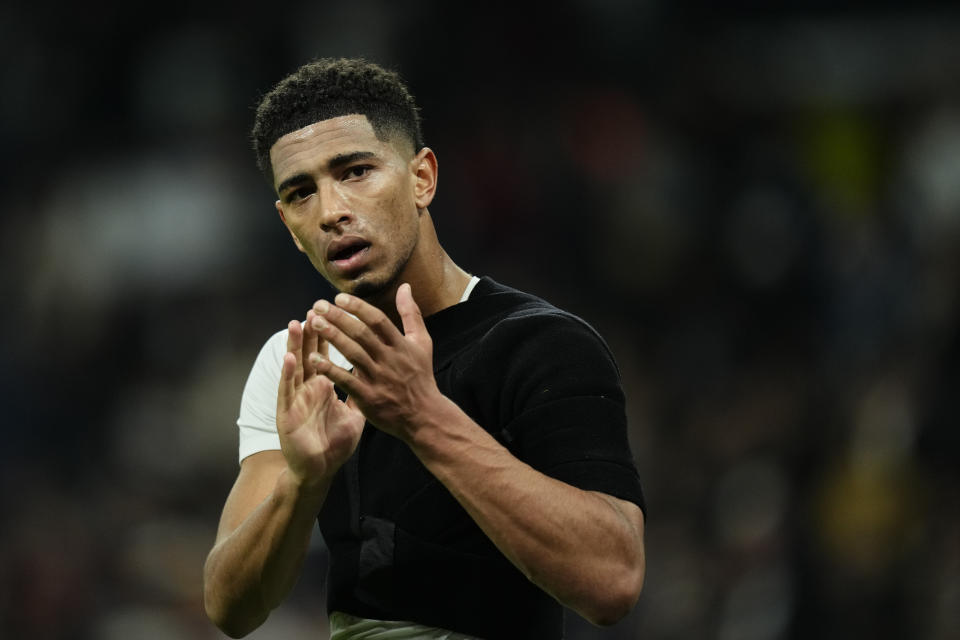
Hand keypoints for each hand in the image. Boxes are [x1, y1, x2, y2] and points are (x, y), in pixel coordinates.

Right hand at [276, 309, 364, 488]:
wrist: (320, 470)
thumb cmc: (333, 443)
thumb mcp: (353, 415)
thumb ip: (360, 394)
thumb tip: (373, 376)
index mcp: (324, 387)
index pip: (326, 355)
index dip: (329, 336)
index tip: (334, 313)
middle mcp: (308, 389)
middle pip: (309, 354)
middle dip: (312, 333)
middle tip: (314, 308)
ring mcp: (296, 400)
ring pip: (295, 367)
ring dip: (295, 346)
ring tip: (296, 323)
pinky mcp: (287, 414)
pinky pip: (287, 391)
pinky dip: (287, 374)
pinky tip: (289, 359)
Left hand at [308, 283, 441, 440]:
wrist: (424, 415)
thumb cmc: (420, 376)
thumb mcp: (422, 342)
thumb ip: (411, 314)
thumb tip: (405, 287)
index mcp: (401, 345)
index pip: (378, 320)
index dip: (358, 307)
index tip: (338, 298)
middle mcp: (390, 360)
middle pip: (362, 334)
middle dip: (339, 318)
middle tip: (318, 305)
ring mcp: (379, 379)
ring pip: (353, 354)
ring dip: (333, 337)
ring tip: (314, 324)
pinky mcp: (369, 398)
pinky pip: (347, 381)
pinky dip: (330, 370)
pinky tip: (314, 359)